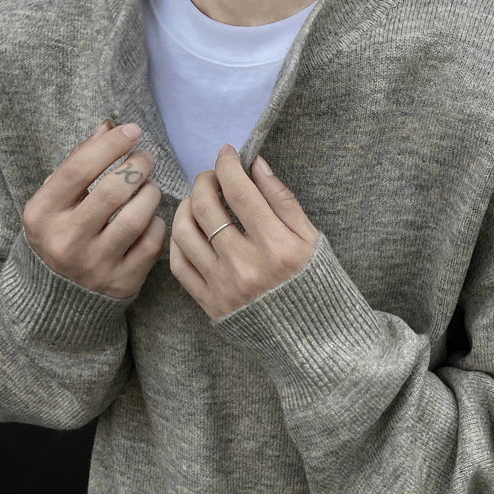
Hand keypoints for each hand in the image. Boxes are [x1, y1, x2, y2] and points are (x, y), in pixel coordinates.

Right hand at [21, 120, 166, 298]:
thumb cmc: (61, 233)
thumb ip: (77, 164)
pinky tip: (150, 218)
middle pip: (113, 190)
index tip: (132, 131)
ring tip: (149, 187)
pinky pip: (151, 243)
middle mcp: (66, 241)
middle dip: (138, 166)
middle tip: (146, 158)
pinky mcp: (121, 282)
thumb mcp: (54, 201)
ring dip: (151, 193)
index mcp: (42, 214)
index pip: (80, 168)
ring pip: (137, 217)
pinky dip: (156, 223)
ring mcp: (94, 265)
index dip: (112, 145)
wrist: (59, 296)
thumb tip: (108, 128)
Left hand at [170, 145, 318, 319]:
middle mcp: (246, 266)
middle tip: (212, 177)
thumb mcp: (310, 239)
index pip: (239, 192)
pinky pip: (179, 265)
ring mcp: (224, 287)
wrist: (310, 339)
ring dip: (185, 207)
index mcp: (276, 246)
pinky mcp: (211, 304)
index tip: (227, 154)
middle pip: (206, 208)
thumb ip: (282, 200)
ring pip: (184, 233)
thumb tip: (255, 164)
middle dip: (204, 181)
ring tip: (197, 201)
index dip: (228, 164)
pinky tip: (189, 230)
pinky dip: (178, 240)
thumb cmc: (314, 283)